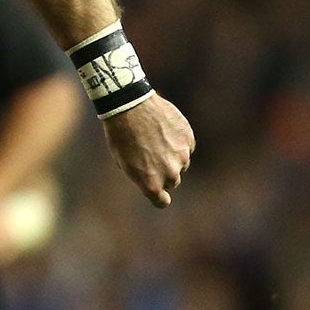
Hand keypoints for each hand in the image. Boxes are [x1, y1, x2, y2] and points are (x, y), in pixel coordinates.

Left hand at [100, 93, 193, 207]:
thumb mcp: (124, 162)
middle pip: (172, 182)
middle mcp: (170, 174)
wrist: (130, 108)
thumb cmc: (120, 137)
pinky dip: (179, 143)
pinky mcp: (188, 139)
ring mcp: (182, 156)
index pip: (162, 201)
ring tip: (156, 141)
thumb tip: (152, 178)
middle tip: (152, 159)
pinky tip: (165, 132)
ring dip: (172, 157)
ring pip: (181, 164)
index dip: (160, 198)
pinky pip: (187, 147)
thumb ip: (142, 176)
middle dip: (164, 174)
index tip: (159, 195)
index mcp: (151, 183)